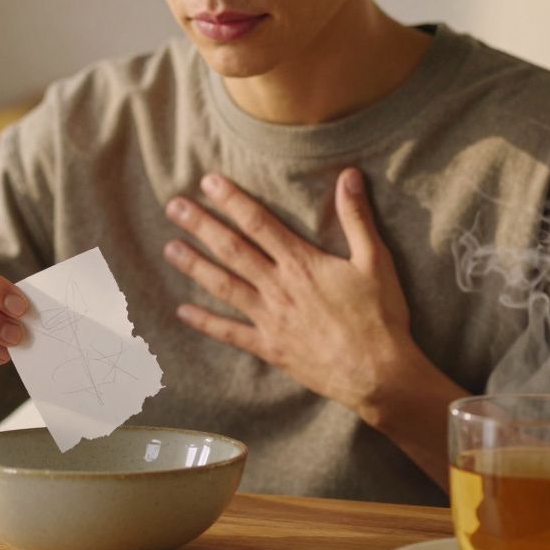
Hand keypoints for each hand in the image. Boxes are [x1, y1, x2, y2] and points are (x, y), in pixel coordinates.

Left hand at [163, 168, 424, 417]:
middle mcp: (279, 287)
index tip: (207, 182)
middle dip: (201, 225)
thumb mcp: (375, 261)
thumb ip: (357, 217)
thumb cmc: (380, 316)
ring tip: (169, 248)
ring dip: (195, 266)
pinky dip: (205, 322)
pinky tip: (182, 311)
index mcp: (302, 263)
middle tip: (173, 207)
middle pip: (232, 250)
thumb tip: (349, 175)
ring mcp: (270, 318)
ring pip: (224, 286)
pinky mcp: (270, 347)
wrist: (379, 373)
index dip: (232, 200)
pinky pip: (230, 333)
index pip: (259, 223)